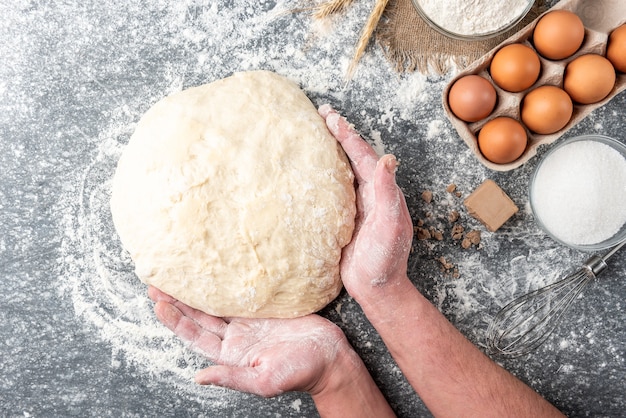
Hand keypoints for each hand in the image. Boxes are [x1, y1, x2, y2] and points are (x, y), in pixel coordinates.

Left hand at [147, 286, 353, 397]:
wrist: (329, 357)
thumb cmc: (300, 373)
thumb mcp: (263, 381)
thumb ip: (231, 378)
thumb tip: (199, 378)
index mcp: (231, 355)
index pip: (195, 335)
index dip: (175, 320)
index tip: (158, 303)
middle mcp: (236, 337)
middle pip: (199, 316)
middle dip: (177, 300)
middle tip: (156, 282)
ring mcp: (250, 321)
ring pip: (216, 303)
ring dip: (196, 290)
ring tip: (177, 274)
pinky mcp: (265, 308)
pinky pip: (239, 293)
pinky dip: (224, 283)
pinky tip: (213, 272)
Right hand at [318, 104, 412, 298]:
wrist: (377, 289)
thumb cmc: (385, 260)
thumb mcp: (390, 226)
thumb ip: (388, 194)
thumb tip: (388, 159)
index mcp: (381, 192)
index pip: (362, 155)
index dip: (347, 135)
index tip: (331, 117)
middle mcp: (369, 194)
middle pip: (352, 156)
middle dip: (338, 134)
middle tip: (321, 114)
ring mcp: (356, 205)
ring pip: (341, 170)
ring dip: (329, 150)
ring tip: (314, 134)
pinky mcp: (343, 219)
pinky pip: (331, 190)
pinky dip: (321, 175)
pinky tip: (308, 173)